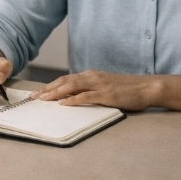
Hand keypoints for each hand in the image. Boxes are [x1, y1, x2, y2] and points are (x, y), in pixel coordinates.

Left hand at [30, 70, 161, 110]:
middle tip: (33, 97)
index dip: (50, 86)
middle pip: (64, 81)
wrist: (147, 87)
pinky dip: (73, 100)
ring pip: (72, 86)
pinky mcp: (106, 95)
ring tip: (43, 99)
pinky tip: (63, 104)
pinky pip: (86, 96)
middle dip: (47, 89)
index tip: (37, 93)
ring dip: (55, 93)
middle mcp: (92, 77)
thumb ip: (90, 90)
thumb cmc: (127, 89)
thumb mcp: (105, 86)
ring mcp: (99, 85)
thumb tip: (73, 98)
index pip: (65, 79)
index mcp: (91, 75)